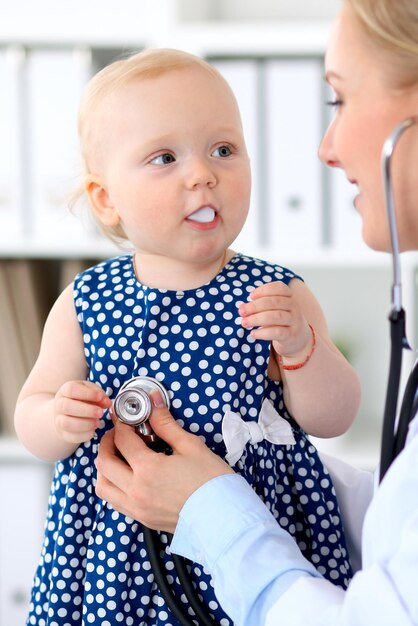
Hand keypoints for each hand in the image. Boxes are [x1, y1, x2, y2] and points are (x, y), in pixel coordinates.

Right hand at [54, 380, 110, 443]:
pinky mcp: (64, 434)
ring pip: (66, 423)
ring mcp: (59, 420)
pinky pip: (72, 437)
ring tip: (98, 422)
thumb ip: (99, 394)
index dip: (86, 393)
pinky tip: (93, 429)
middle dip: (86, 410)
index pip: (71, 389)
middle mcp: (59, 405)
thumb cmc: (82, 399)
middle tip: (100, 412)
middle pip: (66, 406)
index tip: (100, 396)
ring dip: (85, 424)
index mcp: (65, 391)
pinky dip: (85, 434)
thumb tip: (107, 403)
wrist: (68, 413)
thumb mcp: (91, 392)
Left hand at [95, 391, 233, 532]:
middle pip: (104, 463)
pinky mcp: (143, 519)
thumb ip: (166, 424)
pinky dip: (113, 486)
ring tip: (119, 456)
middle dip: (107, 443)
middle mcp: (136, 491)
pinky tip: (127, 476)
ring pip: (103, 486)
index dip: (121, 424)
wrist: (224, 518)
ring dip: (105, 468)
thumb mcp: (190, 446)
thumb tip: (154, 402)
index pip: (122, 440)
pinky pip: (115, 502)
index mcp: (148, 470)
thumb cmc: (212, 482)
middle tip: (118, 433)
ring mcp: (137, 508)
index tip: (124, 418)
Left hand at [239, 281, 311, 358]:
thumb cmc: (281, 322)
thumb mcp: (275, 310)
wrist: (298, 340)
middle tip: (241, 311)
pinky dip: (263, 333)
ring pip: (276, 316)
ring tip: (244, 323)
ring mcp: (295, 321)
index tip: (250, 296)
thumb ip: (261, 306)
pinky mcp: (292, 335)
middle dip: (255, 306)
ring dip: (257, 319)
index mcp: (289, 297)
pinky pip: (277, 332)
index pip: (279, 288)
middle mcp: (294, 307)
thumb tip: (242, 307)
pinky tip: (253, 333)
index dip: (264, 290)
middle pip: (274, 302)